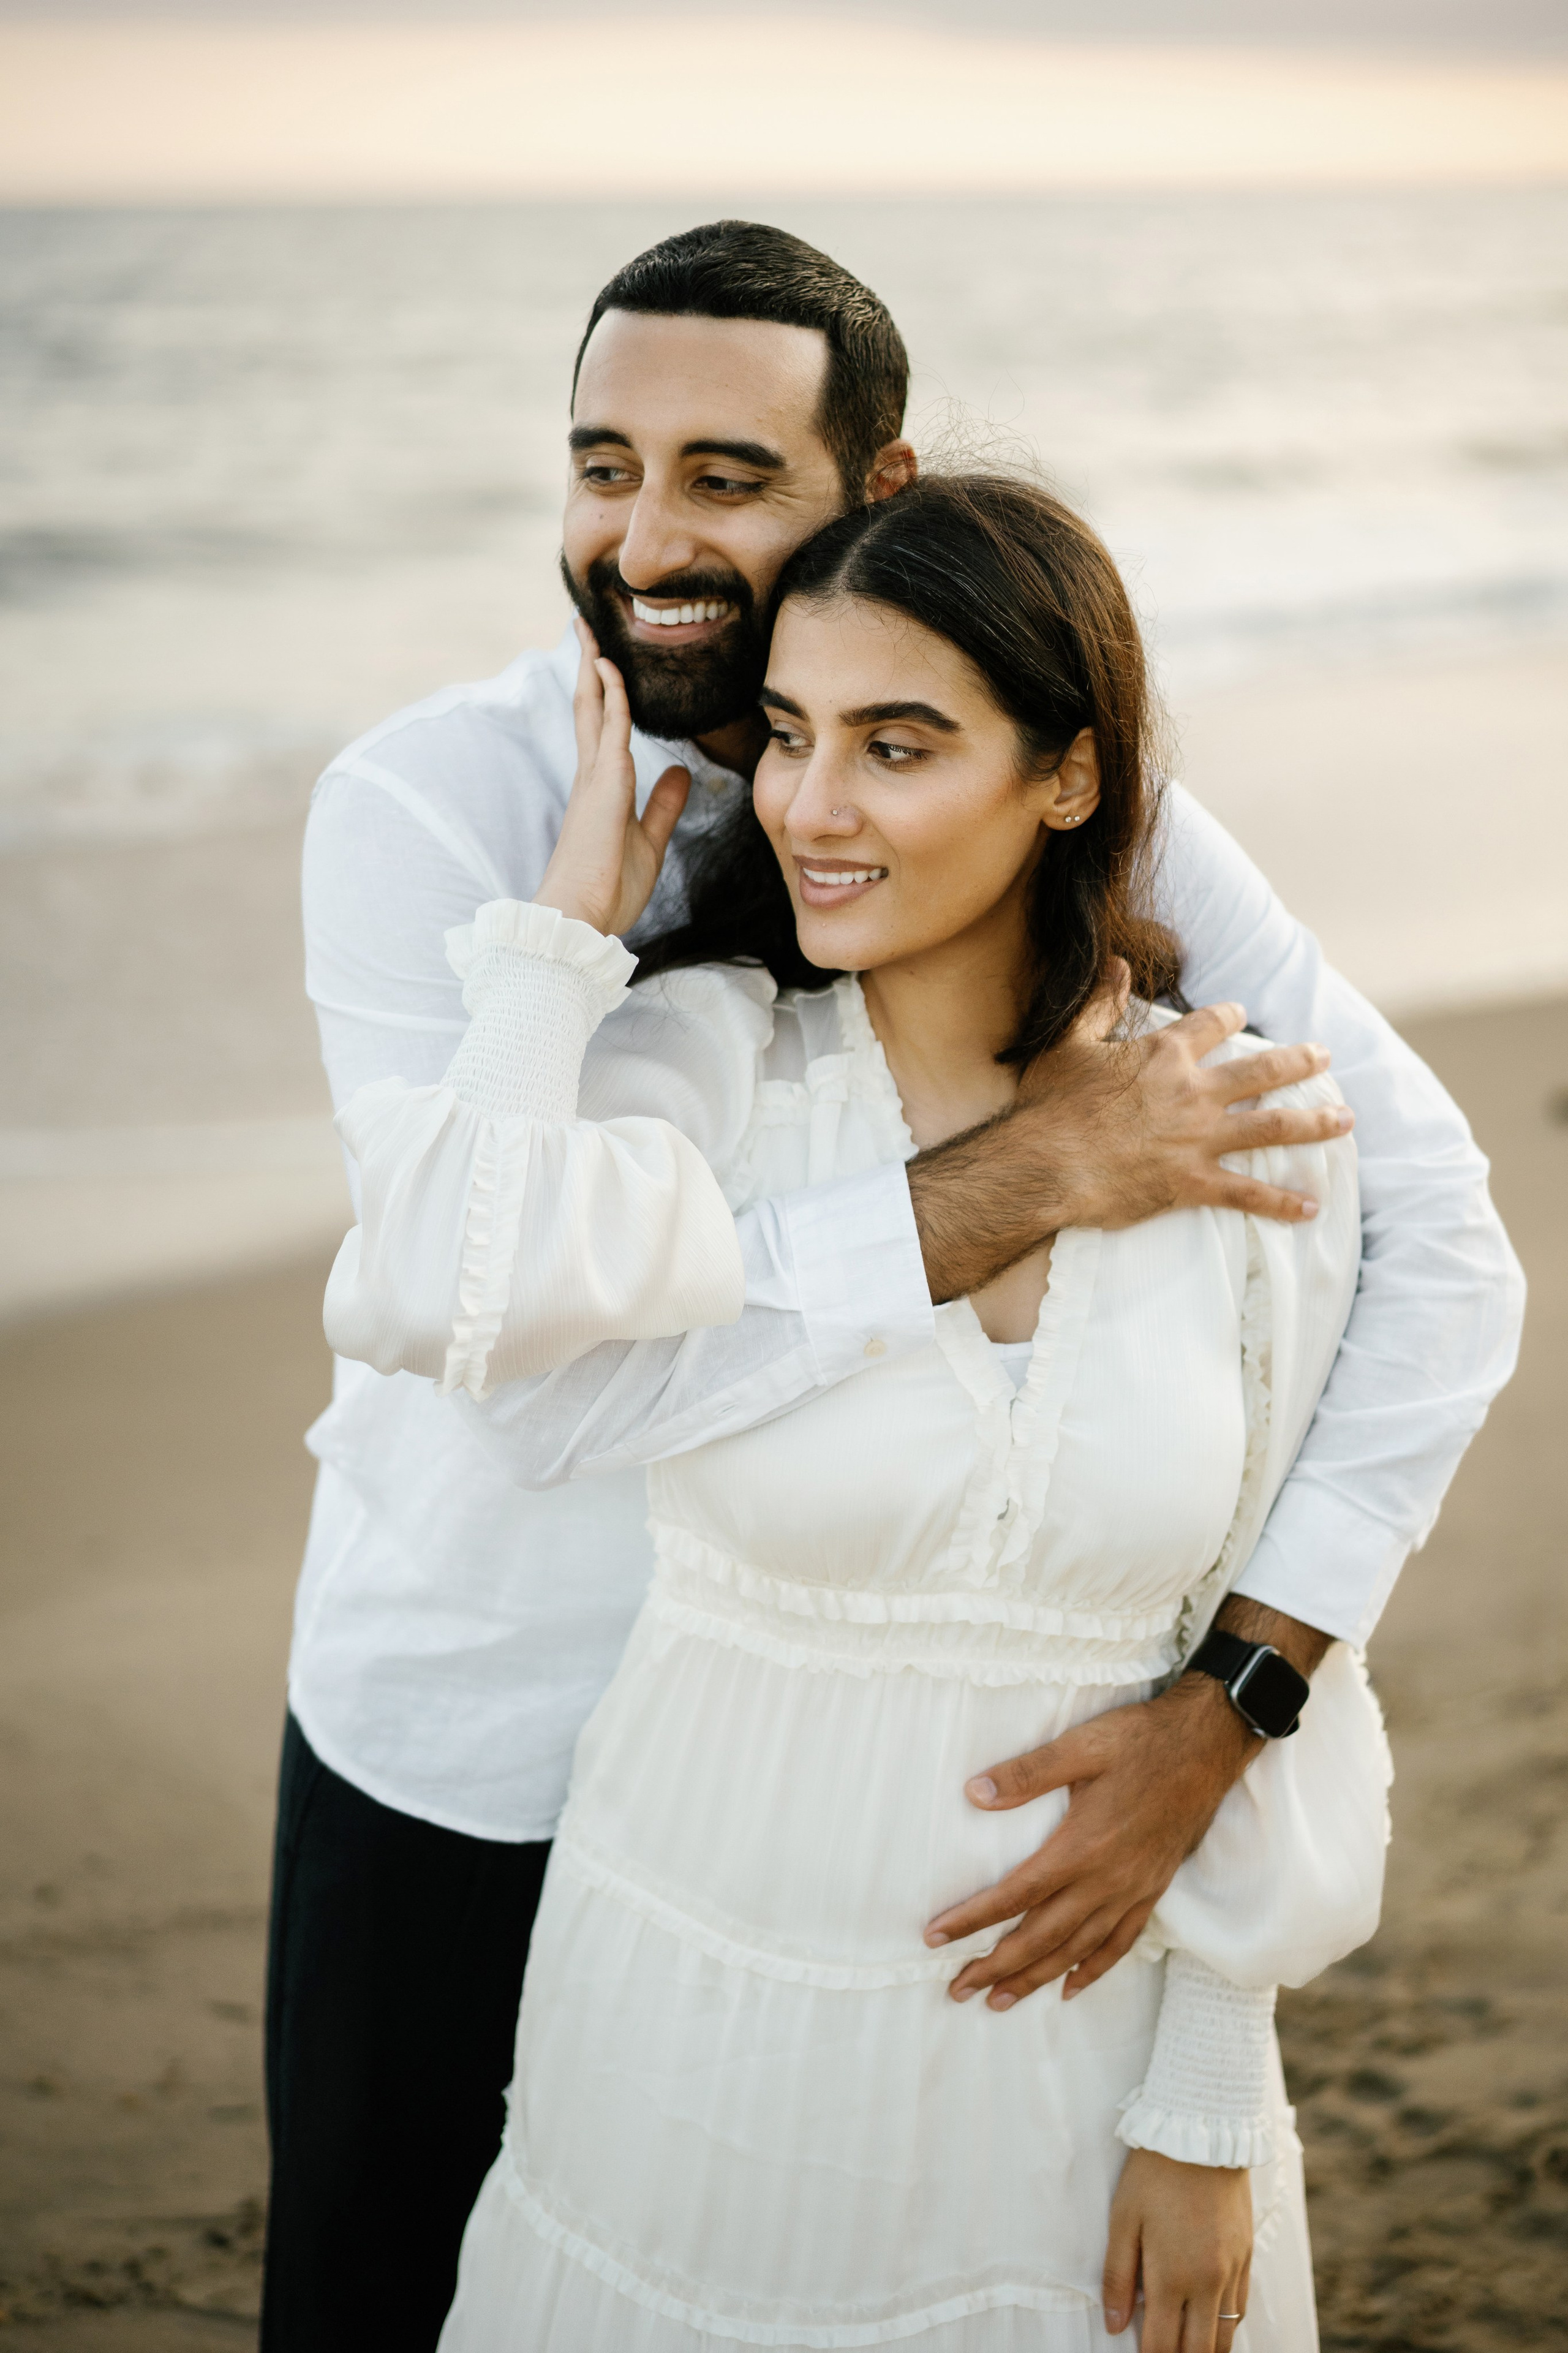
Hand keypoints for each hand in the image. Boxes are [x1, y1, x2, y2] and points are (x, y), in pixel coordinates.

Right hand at [534, 619, 690, 936]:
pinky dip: (612, 696)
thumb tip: (680, 773)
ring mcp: (594, 779)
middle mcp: (592, 777)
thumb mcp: (650, 840)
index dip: (603, 694)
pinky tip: (613, 669)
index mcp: (601, 789)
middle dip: (588, 667)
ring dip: (594, 667)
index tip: (603, 663)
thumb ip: (663, 805)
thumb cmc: (610, 889)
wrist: (583, 918)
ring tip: (591, 630)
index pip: (601, 729)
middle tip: (584, 629)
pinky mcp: (603, 787)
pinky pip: (610, 730)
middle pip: (589, 708)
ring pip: (594, 709)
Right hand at [907, 963, 1353, 1302]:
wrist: (1043, 1166)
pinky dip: (1282, 1203)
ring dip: (1314, 1123)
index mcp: (1164, 1054)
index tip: (1242, 1014)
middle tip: (1324, 1056)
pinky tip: (1310, 1208)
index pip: (1211, 1025)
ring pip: (1273, 1127)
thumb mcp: (1068, 1044)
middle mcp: (1193, 1092)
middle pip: (1262, 1071)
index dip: (1230, 1017)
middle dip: (1299, 1062)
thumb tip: (1118, 963)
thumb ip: (1100, 1002)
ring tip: (1344, 1119)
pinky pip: (1249, 1194)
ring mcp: (1199, 1139)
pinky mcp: (1194, 1183)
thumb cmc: (1049, 1106)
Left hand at [923, 1674, 1253, 2005]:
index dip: (972, 1920)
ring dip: (1036, 1978)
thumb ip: (1027, 1773)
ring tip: (1000, 2001)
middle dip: (996, 1967)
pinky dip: (1093, 1969)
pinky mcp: (1152, 1890)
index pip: (1015, 1896)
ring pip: (1076, 1950)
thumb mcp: (1081, 1746)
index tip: (935, 1938)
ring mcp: (1131, 1891)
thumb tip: (974, 1794)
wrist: (1208, 1747)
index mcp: (1081, 1847)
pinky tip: (1070, 1986)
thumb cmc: (1141, 1741)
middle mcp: (1105, 1880)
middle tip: (957, 1988)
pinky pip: (1119, 1943)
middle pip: (1041, 1937)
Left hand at [1103, 2148, 1251, 2350]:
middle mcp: (1208, 2282)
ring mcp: (1232, 2270)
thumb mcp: (1123, 2220)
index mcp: (1172, 2277)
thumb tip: (1114, 2326)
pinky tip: (1211, 2322)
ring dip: (1206, 2350)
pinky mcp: (1247, 2254)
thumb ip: (1118, 2278)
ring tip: (1186, 2347)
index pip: (1163, 2346)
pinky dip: (1227, 2324)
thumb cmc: (1154, 2173)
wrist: (1202, 2131)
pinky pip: (1241, 2308)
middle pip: (1199, 2351)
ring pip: (1226, 2336)